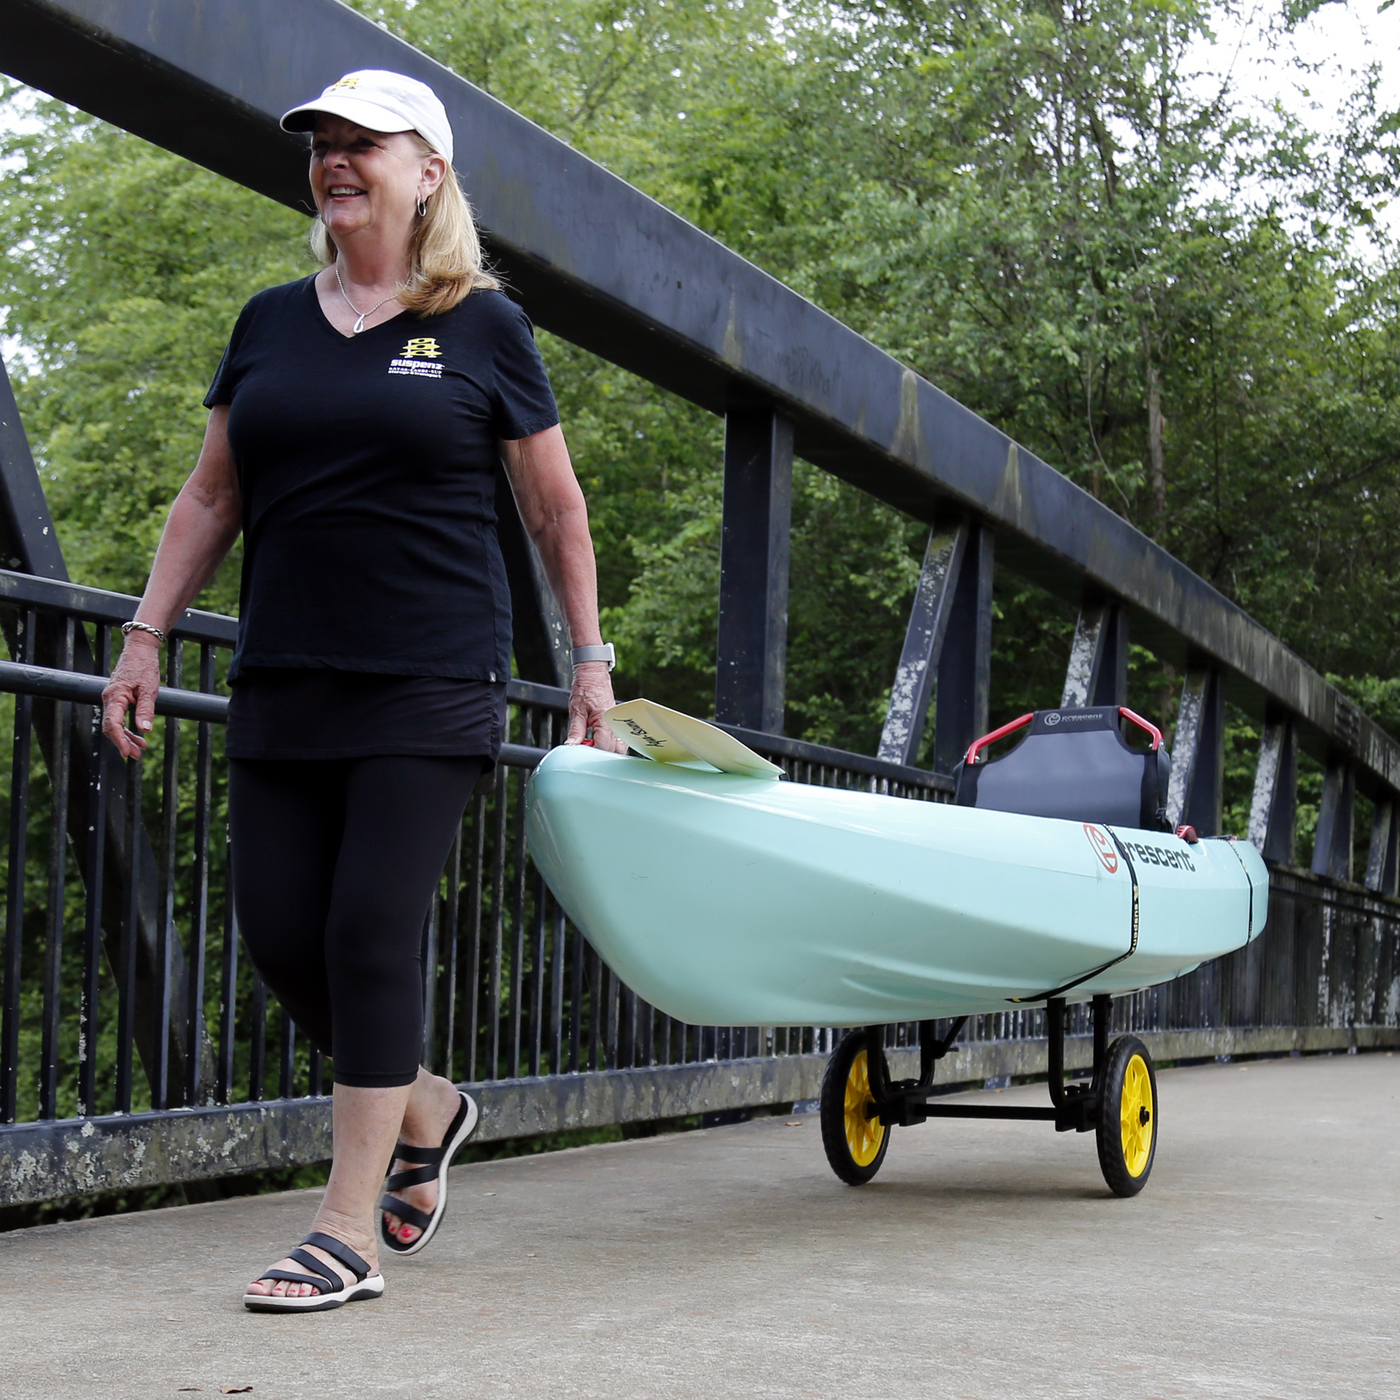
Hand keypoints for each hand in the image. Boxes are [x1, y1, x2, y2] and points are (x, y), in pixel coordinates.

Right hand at [101, 633, 161, 759]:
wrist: (139, 650)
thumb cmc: (144, 667)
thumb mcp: (149, 688)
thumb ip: (146, 709)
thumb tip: (144, 729)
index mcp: (115, 696)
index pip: (112, 723)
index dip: (119, 740)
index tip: (126, 752)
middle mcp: (109, 699)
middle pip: (111, 727)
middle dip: (123, 742)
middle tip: (136, 756)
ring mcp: (112, 700)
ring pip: (115, 724)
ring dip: (126, 738)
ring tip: (140, 750)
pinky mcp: (117, 699)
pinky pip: (119, 718)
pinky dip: (127, 729)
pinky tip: (139, 737)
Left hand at [565, 661, 625, 751]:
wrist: (593, 676)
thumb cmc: (585, 690)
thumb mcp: (576, 711)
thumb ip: (575, 731)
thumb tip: (571, 746)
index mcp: (605, 722)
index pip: (602, 746)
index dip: (592, 754)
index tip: (581, 753)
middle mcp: (615, 725)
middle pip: (613, 750)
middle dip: (600, 755)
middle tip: (586, 750)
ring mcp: (618, 725)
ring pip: (619, 748)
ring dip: (607, 751)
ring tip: (592, 746)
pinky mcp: (618, 724)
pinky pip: (620, 741)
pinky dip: (611, 746)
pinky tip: (599, 743)